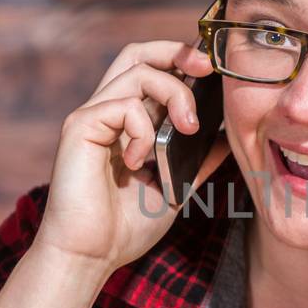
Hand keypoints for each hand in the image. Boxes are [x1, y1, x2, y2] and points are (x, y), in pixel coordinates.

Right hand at [34, 40, 231, 271]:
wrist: (90, 256)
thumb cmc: (124, 227)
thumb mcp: (175, 186)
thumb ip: (198, 160)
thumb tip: (227, 138)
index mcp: (126, 122)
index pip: (151, 69)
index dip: (180, 60)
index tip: (213, 73)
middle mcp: (107, 112)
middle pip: (137, 53)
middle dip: (176, 52)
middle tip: (207, 69)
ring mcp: (92, 117)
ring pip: (138, 72)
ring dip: (175, 94)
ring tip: (187, 128)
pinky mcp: (80, 127)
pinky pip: (123, 106)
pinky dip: (143, 130)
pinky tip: (139, 162)